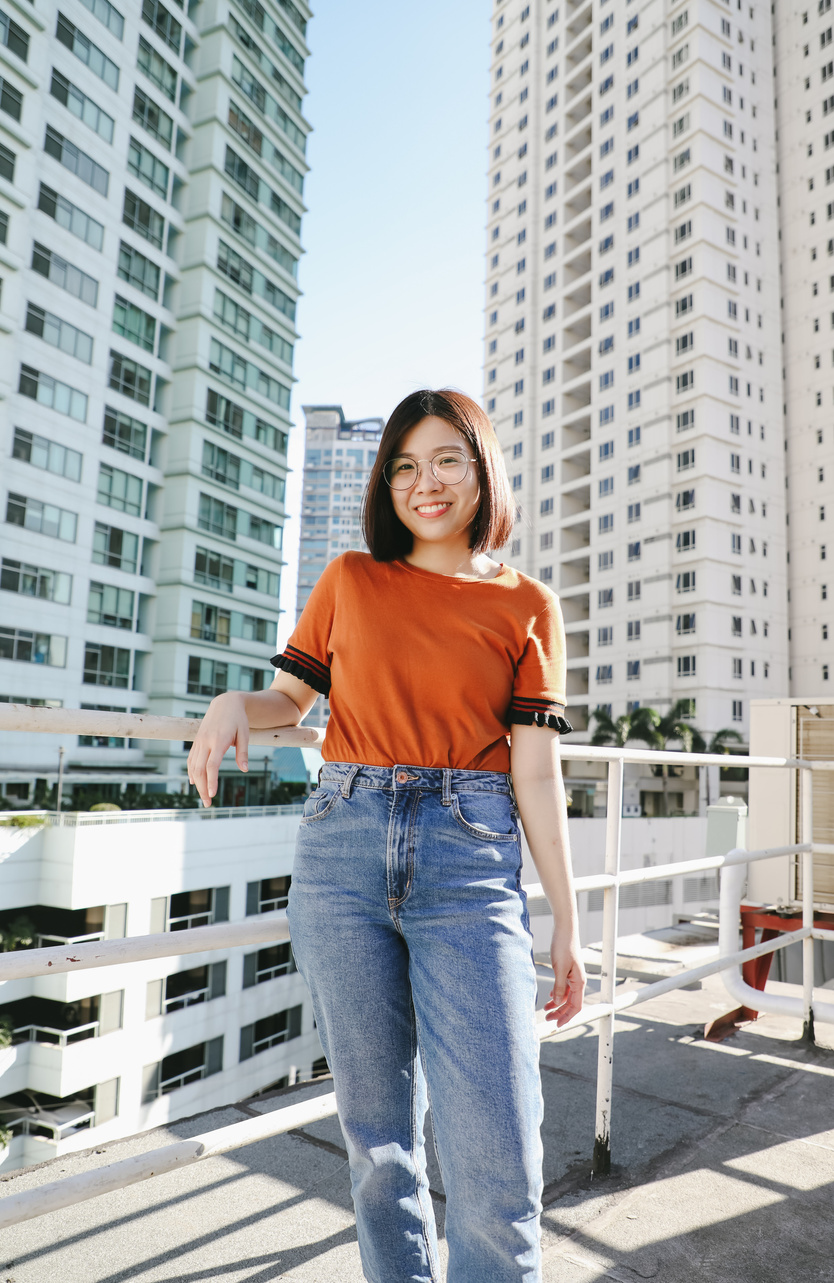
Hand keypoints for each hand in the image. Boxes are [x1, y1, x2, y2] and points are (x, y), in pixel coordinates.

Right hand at [187, 692, 248, 807]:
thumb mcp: (245, 734)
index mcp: (219, 740)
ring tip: (204, 797)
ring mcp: (199, 741)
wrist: (225, 703)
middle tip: (208, 804)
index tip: (212, 794)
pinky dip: (191, 772)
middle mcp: (206, 742)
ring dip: (197, 783)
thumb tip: (245, 769)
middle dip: (203, 788)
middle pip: (200, 769)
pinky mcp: (197, 741)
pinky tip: (195, 783)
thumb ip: (243, 752)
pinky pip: (191, 759)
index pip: (211, 765)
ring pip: (193, 766)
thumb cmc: (238, 719)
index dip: (211, 781)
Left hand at [544, 926, 585, 1025]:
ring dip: (557, 1004)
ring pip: (567, 996)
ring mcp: (573, 976)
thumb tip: (558, 1003)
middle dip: (560, 1013)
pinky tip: (550, 996)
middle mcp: (578, 981)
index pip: (576, 1006)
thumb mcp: (559, 968)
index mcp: (579, 982)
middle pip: (571, 1003)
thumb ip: (559, 986)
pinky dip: (557, 994)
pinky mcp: (568, 970)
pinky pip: (564, 987)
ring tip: (546, 1010)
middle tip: (548, 1019)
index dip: (567, 1017)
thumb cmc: (563, 946)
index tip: (557, 1025)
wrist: (564, 929)